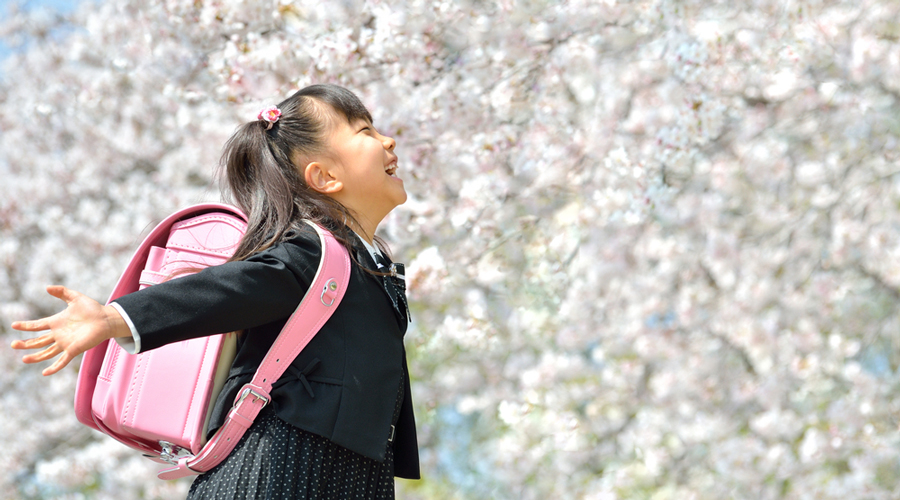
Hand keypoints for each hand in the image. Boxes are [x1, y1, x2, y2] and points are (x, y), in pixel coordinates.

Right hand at [10, 285, 129, 375]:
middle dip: (26, 344)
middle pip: (38, 341)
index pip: (37, 326)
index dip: (26, 326)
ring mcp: (66, 343)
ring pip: (47, 352)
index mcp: (57, 322)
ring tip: (23, 359)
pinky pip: (62, 361)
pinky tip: (44, 373)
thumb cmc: (92, 309)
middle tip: (13, 344)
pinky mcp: (74, 349)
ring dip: (35, 357)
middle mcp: (59, 334)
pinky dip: (54, 367)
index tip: (14, 325)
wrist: (106, 319)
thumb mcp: (75, 298)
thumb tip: (47, 287)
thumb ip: (62, 292)